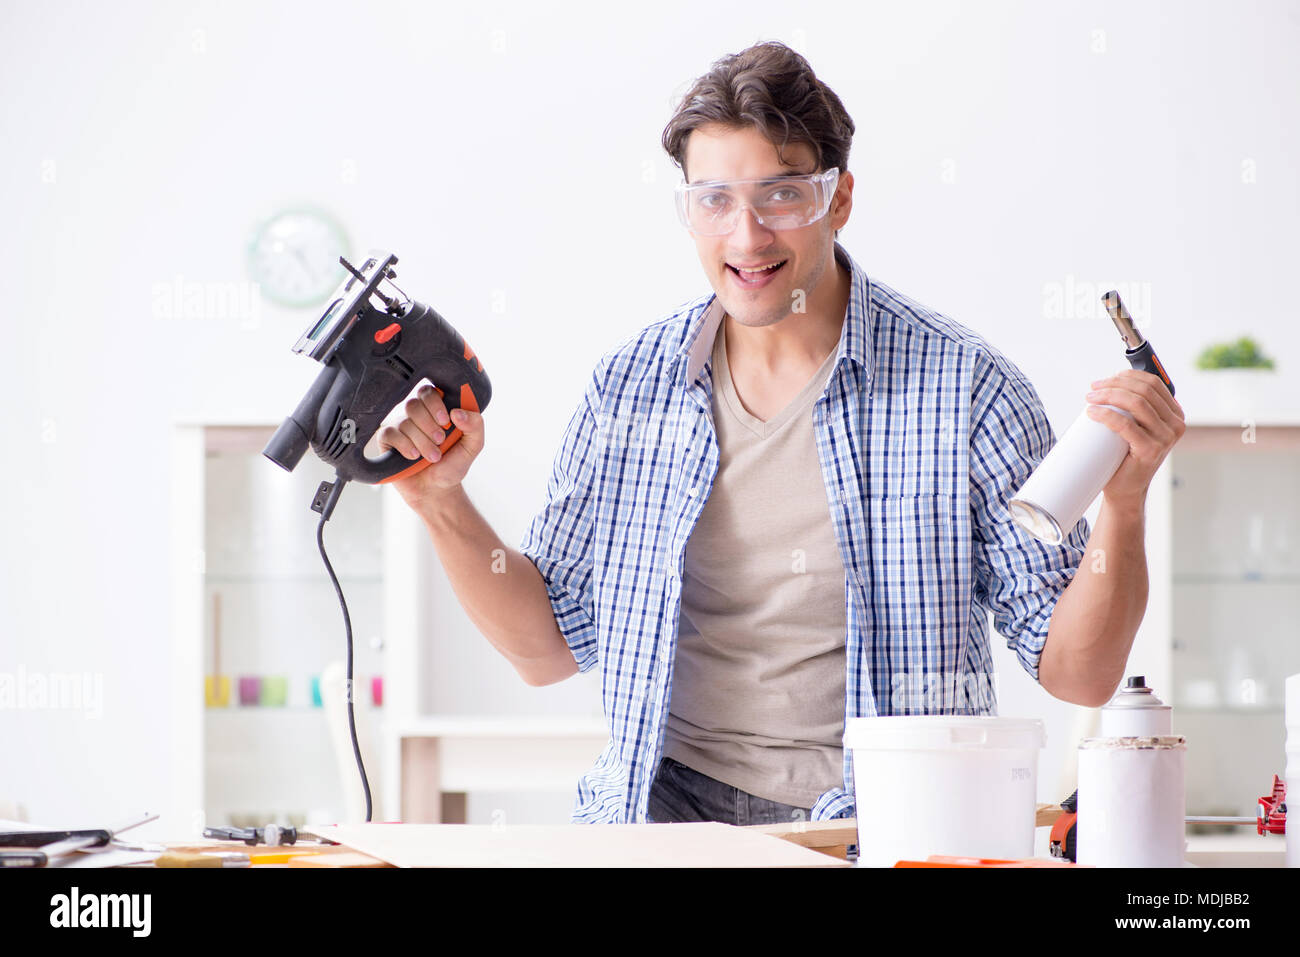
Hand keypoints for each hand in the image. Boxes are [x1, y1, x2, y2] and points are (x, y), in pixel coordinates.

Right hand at [374, 382, 484, 509]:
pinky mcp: (388, 440)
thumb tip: (458, 412)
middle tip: (440, 441)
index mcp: (435, 409)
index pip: (428, 392)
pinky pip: (389, 433)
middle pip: (414, 404)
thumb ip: (475, 426)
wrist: (437, 490)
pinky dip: (404, 444)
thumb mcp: (472, 446)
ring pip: (404, 421)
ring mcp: (400, 426)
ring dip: (422, 441)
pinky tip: (414, 456)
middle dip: (429, 425)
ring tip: (433, 457)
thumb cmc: (452, 465)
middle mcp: (416, 415)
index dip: (435, 403)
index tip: (446, 420)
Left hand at [1084, 369, 1185, 510]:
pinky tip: (1092, 413)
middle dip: (1114, 385)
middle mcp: (1175, 424)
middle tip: (1093, 390)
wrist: (1125, 488)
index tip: (1104, 381)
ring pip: (1136, 404)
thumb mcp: (1134, 427)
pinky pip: (1126, 425)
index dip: (1127, 376)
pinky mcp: (1151, 450)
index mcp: (1174, 414)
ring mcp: (1166, 437)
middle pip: (1144, 391)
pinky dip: (1107, 414)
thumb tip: (1108, 383)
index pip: (1153, 383)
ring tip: (1090, 399)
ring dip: (1109, 396)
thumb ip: (1133, 407)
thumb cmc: (1125, 455)